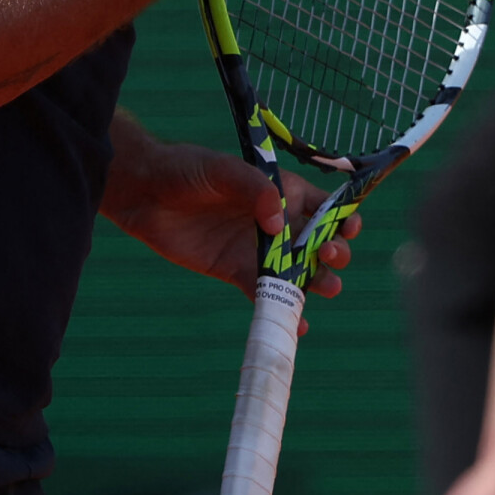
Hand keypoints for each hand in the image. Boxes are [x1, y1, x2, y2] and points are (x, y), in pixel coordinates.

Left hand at [102, 131, 357, 326]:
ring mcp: (257, 249)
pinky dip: (281, 308)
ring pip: (298, 271)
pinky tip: (296, 324)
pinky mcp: (236, 271)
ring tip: (324, 288)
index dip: (342, 217)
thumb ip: (254, 189)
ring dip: (316, 281)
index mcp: (279, 191)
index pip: (322, 205)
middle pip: (318, 242)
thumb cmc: (185, 170)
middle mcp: (275, 222)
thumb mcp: (221, 170)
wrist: (145, 194)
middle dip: (333, 251)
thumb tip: (280, 223)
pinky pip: (265, 293)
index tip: (349, 229)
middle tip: (329, 256)